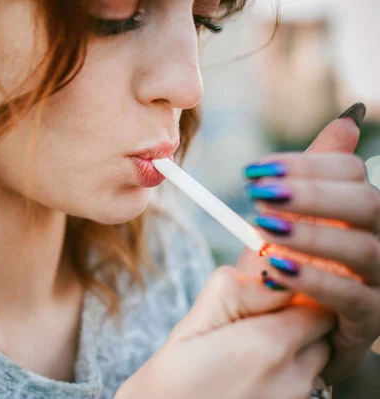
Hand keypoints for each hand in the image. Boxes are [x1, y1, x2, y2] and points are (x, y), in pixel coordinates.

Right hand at [115, 267, 334, 398]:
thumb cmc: (170, 381)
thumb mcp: (194, 322)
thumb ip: (237, 289)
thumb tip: (270, 272)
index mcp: (268, 346)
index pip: (317, 304)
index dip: (294, 293)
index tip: (268, 294)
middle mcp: (292, 378)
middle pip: (320, 331)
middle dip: (295, 320)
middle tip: (253, 323)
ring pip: (313, 359)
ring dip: (292, 348)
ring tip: (246, 354)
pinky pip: (302, 384)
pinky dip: (284, 374)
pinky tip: (248, 376)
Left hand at [237, 103, 379, 383]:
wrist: (297, 334)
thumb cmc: (297, 270)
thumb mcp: (298, 221)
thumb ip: (317, 176)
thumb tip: (348, 120)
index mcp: (361, 210)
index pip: (351, 172)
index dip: (305, 165)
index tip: (255, 171)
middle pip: (367, 202)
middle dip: (311, 193)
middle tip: (259, 193)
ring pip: (363, 247)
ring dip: (311, 233)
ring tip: (264, 226)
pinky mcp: (371, 319)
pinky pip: (351, 296)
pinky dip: (314, 279)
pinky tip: (276, 269)